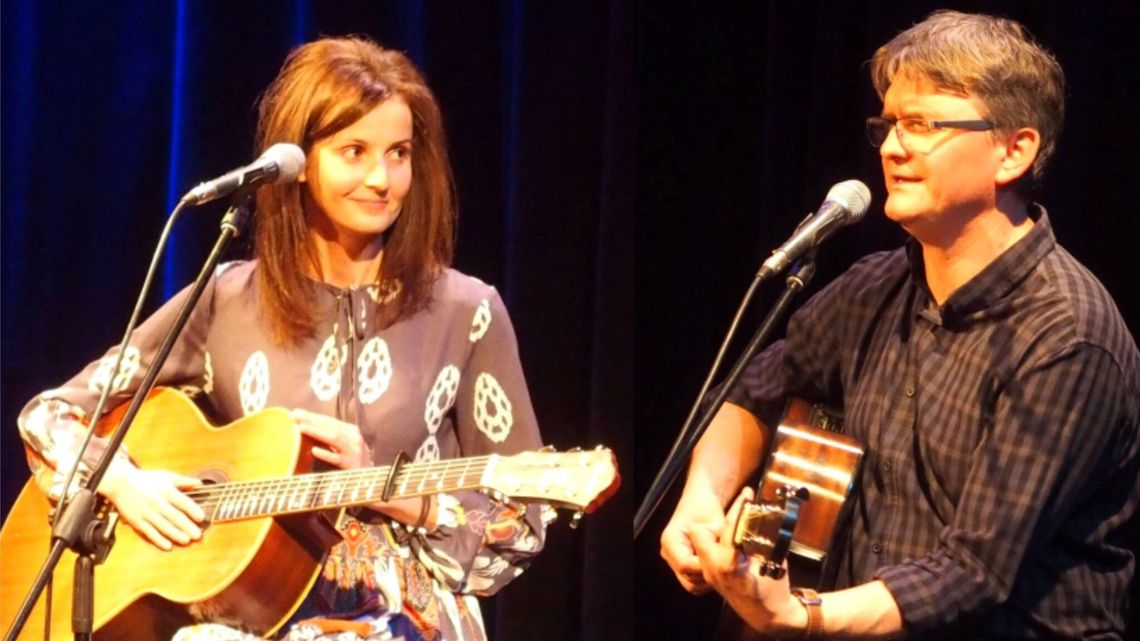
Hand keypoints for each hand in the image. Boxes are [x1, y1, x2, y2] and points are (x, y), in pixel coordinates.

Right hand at [99, 466, 203, 550]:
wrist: (120, 483)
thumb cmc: (147, 480)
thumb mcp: (166, 476)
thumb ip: (183, 481)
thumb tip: (200, 484)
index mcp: (166, 491)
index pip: (182, 501)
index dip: (192, 510)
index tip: (201, 517)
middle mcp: (157, 502)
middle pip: (174, 516)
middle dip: (187, 527)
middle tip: (197, 535)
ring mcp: (146, 513)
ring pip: (163, 526)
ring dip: (175, 535)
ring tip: (186, 541)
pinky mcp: (137, 521)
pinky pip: (149, 533)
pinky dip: (159, 540)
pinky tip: (168, 546)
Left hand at [291, 409, 372, 469]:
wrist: (372, 482)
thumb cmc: (353, 463)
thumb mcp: (344, 447)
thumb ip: (330, 438)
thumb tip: (306, 428)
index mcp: (351, 431)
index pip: (329, 421)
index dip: (312, 416)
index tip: (295, 412)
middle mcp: (355, 438)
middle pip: (330, 426)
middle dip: (311, 419)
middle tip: (294, 416)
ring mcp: (355, 452)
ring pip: (334, 438)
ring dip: (317, 431)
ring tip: (301, 427)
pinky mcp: (354, 466)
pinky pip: (338, 459)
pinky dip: (326, 454)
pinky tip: (314, 450)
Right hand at [661, 494, 726, 593]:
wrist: (702, 500)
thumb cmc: (706, 507)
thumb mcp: (715, 523)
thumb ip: (718, 543)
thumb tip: (726, 560)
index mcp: (670, 539)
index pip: (685, 565)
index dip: (705, 566)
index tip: (722, 561)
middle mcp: (668, 553)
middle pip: (688, 579)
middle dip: (708, 575)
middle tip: (725, 566)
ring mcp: (674, 561)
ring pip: (692, 584)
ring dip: (709, 578)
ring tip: (722, 564)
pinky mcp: (683, 566)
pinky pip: (695, 582)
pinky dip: (708, 578)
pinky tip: (718, 565)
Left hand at [689, 487, 805, 635]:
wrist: (768, 615)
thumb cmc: (773, 588)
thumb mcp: (771, 558)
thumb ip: (760, 535)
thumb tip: (758, 514)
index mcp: (729, 563)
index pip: (731, 524)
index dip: (741, 506)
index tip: (747, 494)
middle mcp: (713, 568)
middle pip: (698, 532)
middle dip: (713, 526)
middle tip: (732, 524)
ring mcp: (709, 574)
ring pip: (699, 542)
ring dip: (712, 536)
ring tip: (731, 537)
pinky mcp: (709, 578)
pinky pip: (704, 555)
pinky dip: (713, 548)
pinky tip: (731, 548)